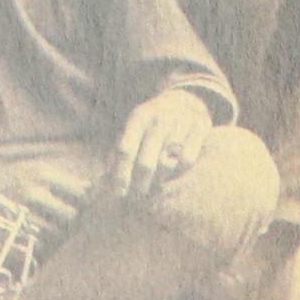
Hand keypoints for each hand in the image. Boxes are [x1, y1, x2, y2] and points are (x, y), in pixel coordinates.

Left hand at [112, 87, 216, 202]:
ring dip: (159, 181)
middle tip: (137, 198)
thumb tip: (98, 185)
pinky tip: (173, 176)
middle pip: (146, 162)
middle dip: (140, 185)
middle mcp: (160, 117)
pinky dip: (179, 173)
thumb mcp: (133, 129)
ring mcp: (182, 121)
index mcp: (139, 116)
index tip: (119, 194)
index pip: (125, 150)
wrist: (185, 100)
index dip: (121, 175)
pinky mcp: (201, 127)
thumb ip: (116, 155)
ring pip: (167, 163)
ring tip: (154, 189)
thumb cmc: (151, 124)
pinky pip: (188, 160)